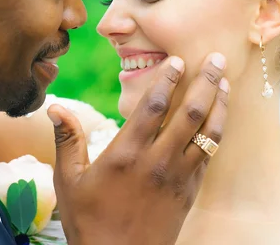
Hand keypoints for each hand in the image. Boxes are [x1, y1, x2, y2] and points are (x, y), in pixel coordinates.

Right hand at [48, 53, 228, 244]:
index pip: (153, 106)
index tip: (178, 59)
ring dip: (219, 103)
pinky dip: (217, 132)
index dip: (168, 79)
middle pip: (190, 112)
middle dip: (206, 81)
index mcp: (126, 153)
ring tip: (225, 81)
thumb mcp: (69, 181)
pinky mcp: (189, 191)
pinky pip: (209, 155)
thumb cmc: (89, 221)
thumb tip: (54, 107)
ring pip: (207, 132)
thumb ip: (67, 140)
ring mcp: (178, 176)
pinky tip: (219, 117)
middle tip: (216, 58)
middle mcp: (157, 161)